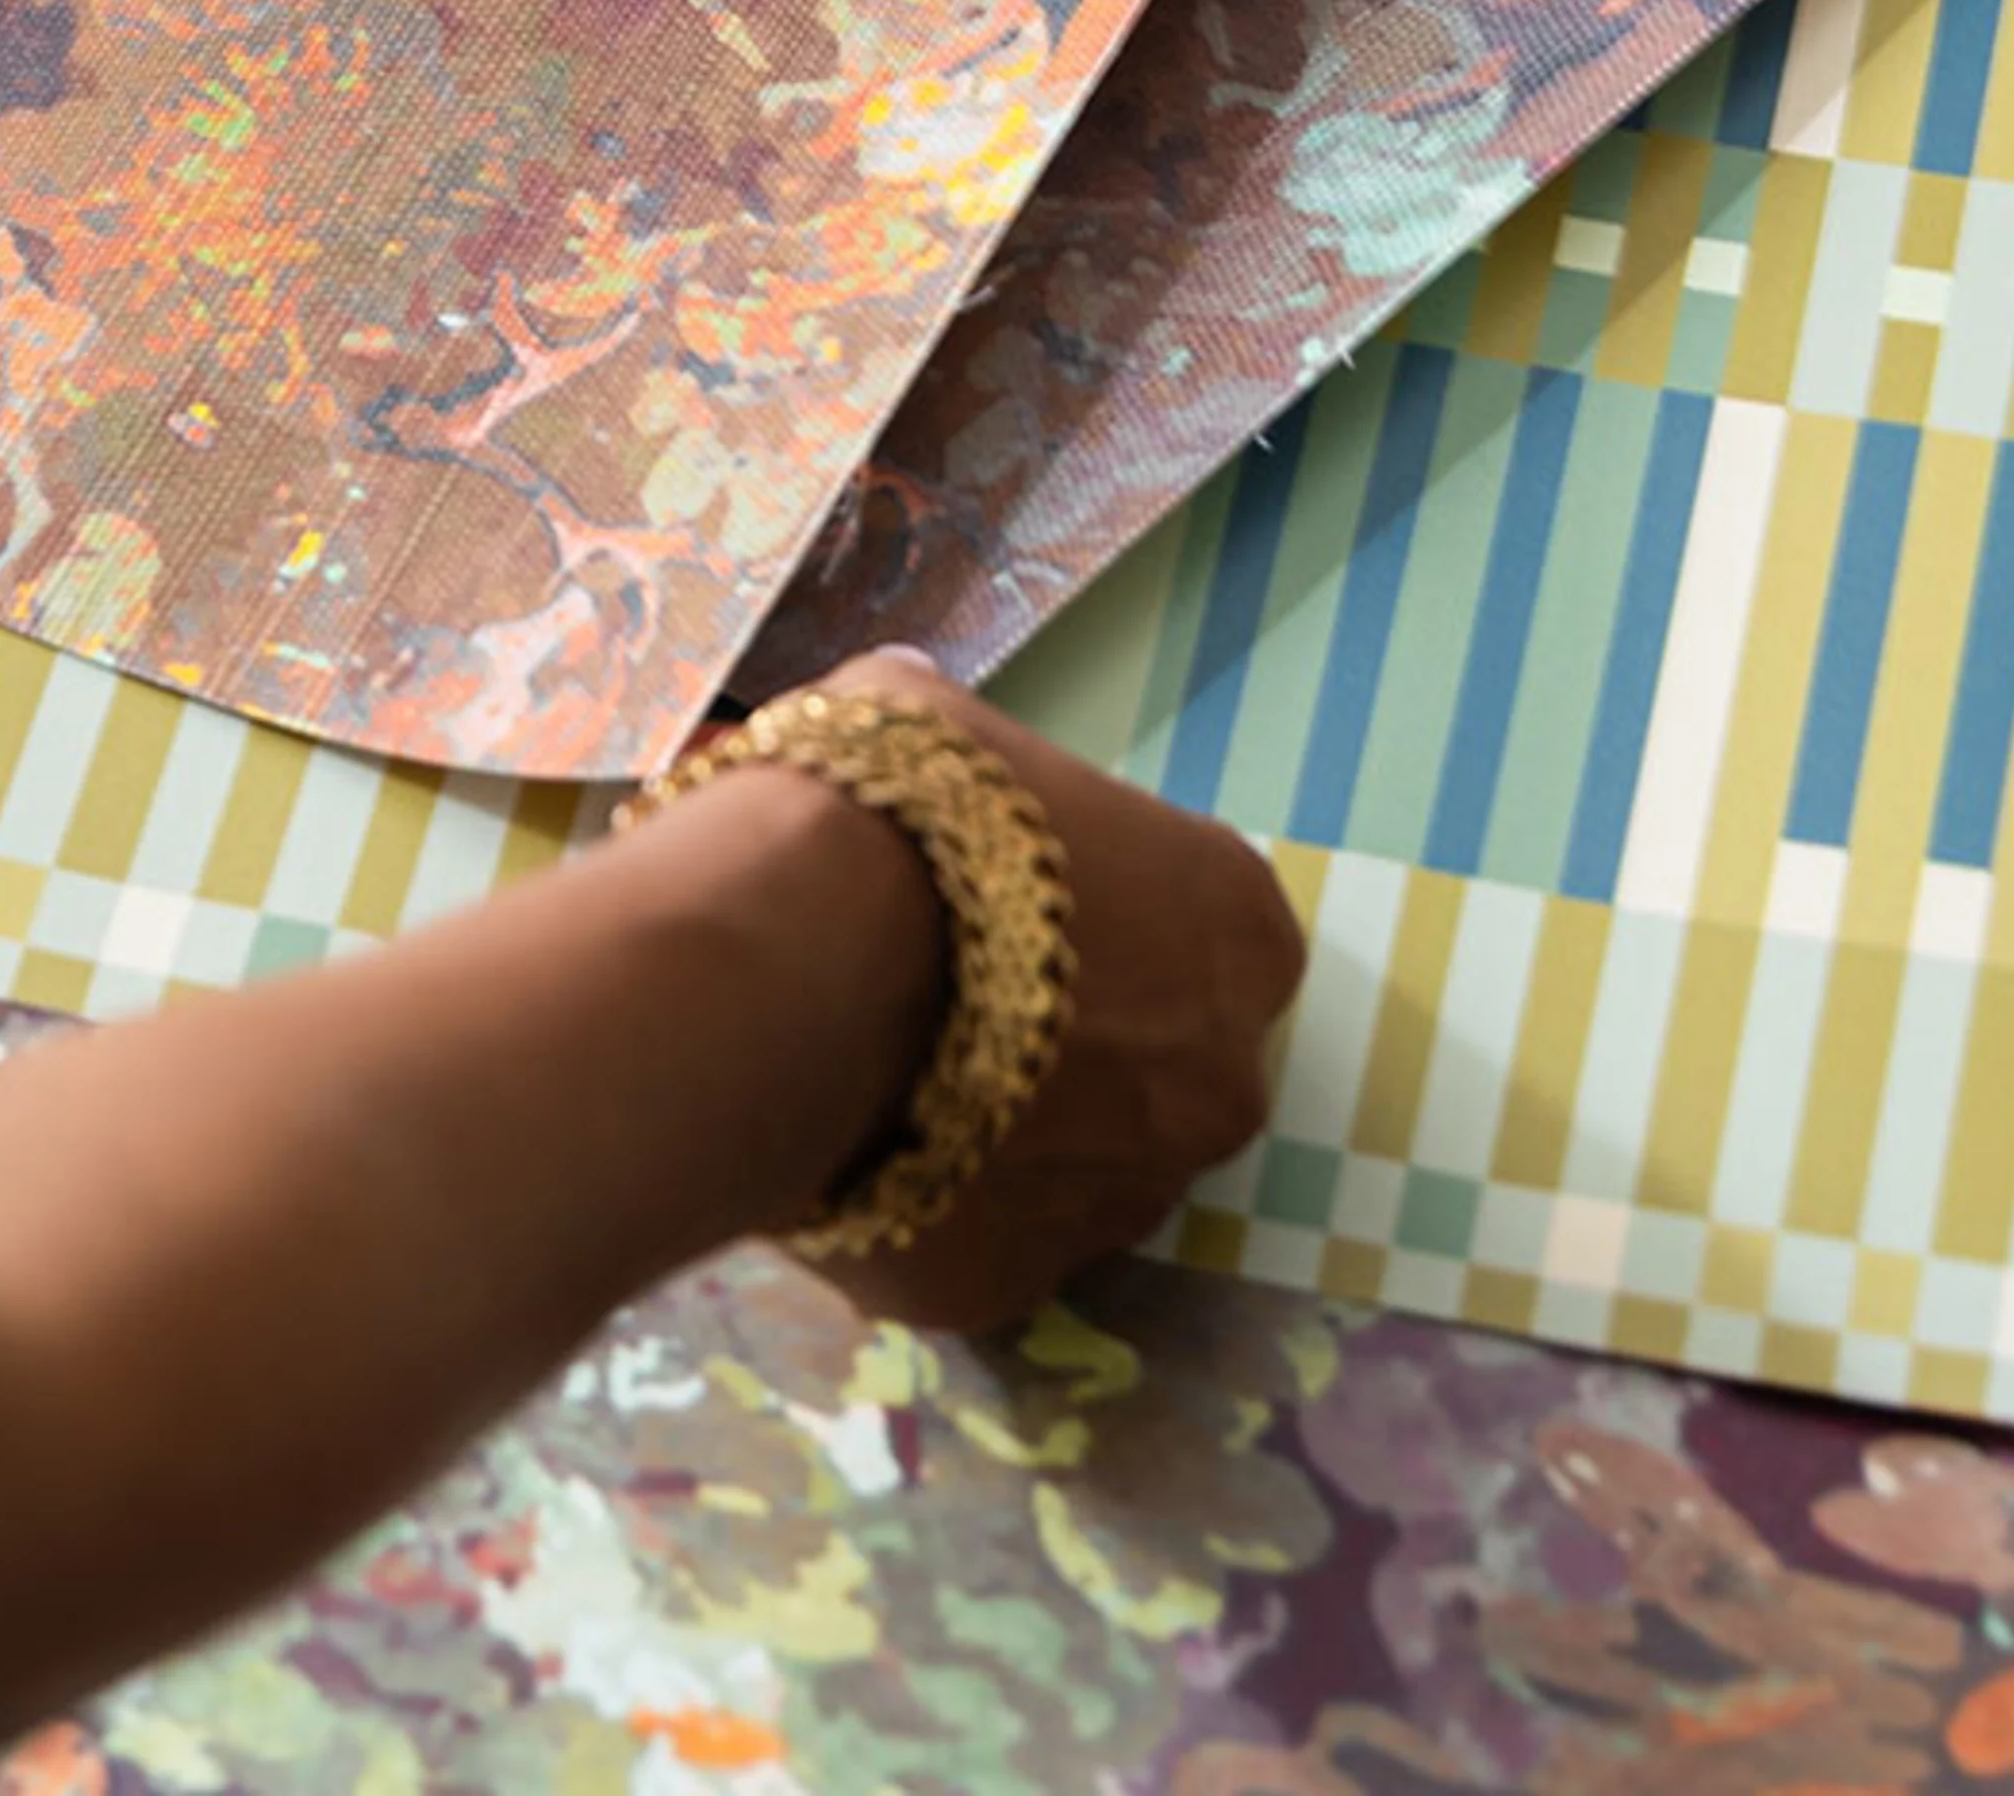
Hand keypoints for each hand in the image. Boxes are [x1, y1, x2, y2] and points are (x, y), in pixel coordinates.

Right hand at [791, 646, 1303, 1337]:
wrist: (780, 973)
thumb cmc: (889, 815)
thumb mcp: (935, 723)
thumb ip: (976, 765)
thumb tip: (933, 742)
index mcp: (1232, 923)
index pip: (1201, 921)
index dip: (1105, 908)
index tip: (1013, 896)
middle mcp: (1214, 1081)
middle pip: (1159, 1061)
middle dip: (1069, 1036)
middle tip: (941, 987)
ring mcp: (1120, 1203)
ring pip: (1073, 1165)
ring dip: (1001, 1126)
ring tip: (870, 1065)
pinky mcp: (1009, 1290)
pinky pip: (975, 1235)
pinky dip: (922, 1198)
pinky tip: (835, 1136)